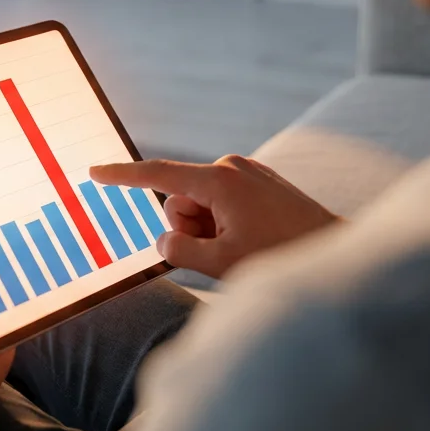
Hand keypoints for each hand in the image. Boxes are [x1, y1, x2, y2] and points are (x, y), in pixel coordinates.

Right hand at [90, 156, 338, 278]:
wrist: (336, 249)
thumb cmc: (282, 256)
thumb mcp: (223, 262)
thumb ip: (181, 250)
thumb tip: (164, 240)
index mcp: (219, 180)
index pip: (158, 176)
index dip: (122, 177)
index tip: (94, 171)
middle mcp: (231, 167)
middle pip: (180, 200)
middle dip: (188, 228)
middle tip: (223, 250)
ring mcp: (247, 172)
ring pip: (200, 205)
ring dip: (209, 229)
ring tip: (244, 245)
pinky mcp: (257, 182)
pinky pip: (221, 203)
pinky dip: (224, 224)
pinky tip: (254, 238)